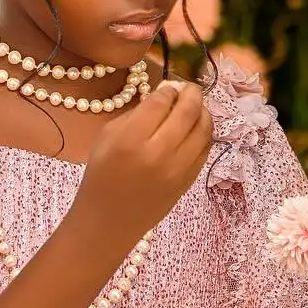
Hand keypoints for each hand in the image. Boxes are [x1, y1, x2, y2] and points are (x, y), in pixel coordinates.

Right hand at [73, 80, 212, 248]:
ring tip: (195, 106)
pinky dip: (204, 133)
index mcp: (131, 140)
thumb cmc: (102, 175)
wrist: (109, 220)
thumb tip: (166, 94)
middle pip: (188, 111)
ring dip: (203, 111)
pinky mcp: (189, 181)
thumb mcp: (108, 136)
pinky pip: (206, 149)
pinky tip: (197, 127)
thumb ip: (137, 113)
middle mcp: (159, 153)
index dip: (168, 89)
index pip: (161, 101)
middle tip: (189, 88)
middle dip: (191, 93)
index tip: (168, 87)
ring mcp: (178, 169)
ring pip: (204, 129)